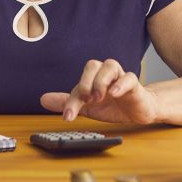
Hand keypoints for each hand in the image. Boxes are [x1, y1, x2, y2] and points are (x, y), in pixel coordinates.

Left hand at [40, 59, 159, 124]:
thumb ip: (69, 102)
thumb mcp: (89, 108)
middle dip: (86, 81)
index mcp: (93, 79)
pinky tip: (114, 93)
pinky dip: (121, 84)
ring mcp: (120, 78)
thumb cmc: (113, 106)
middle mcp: (105, 75)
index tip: (68, 116)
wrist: (138, 111)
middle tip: (86, 99)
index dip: (71, 101)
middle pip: (93, 65)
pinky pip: (129, 77)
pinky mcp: (134, 85)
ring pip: (110, 65)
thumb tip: (43, 99)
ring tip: (99, 97)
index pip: (79, 84)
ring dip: (101, 81)